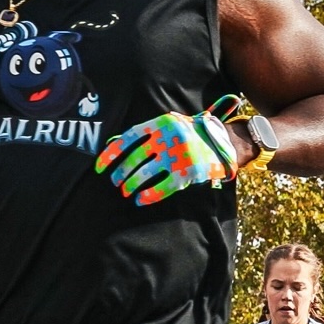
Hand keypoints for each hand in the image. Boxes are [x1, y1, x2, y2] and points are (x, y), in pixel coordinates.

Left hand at [95, 99, 241, 205]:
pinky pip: (162, 187)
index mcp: (161, 124)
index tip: (99, 167)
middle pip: (134, 159)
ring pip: (144, 174)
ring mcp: (178, 156)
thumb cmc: (191, 134)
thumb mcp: (171, 125)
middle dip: (121, 173)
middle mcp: (168, 138)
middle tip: (116, 182)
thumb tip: (115, 146)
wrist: (224, 142)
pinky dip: (148, 196)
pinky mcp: (187, 172)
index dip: (111, 154)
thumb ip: (149, 134)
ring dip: (131, 185)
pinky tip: (141, 200)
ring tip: (126, 191)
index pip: (128, 139)